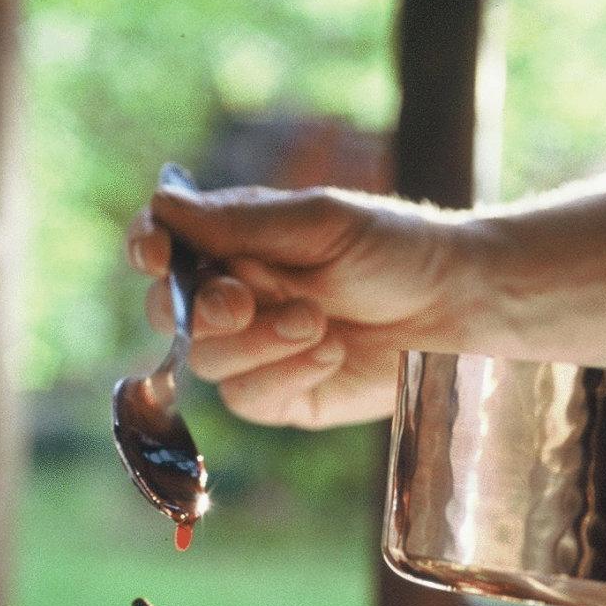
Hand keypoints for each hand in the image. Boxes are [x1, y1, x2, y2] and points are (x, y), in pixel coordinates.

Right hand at [126, 184, 466, 428]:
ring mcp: (256, 352)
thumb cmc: (394, 247)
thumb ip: (240, 224)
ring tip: (317, 321)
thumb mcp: (319, 222)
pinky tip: (330, 353)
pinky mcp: (284, 398)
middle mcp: (236, 299)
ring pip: (208, 360)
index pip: (165, 246)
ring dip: (257, 342)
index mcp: (235, 243)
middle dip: (201, 308)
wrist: (457, 306)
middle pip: (168, 312)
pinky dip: (286, 374)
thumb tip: (163, 206)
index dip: (148, 250)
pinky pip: (249, 398)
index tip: (156, 255)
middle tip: (244, 301)